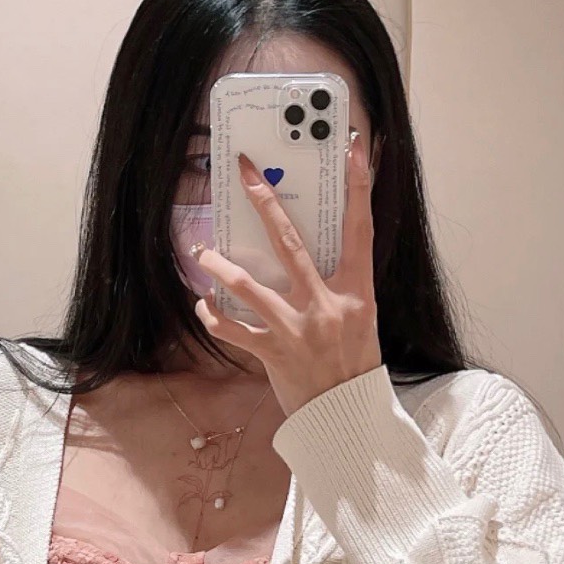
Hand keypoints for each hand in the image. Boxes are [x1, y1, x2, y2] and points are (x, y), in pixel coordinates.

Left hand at [191, 132, 381, 416]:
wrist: (347, 417)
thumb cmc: (354, 363)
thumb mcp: (361, 317)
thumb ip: (340, 282)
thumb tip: (315, 248)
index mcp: (356, 291)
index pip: (360, 228)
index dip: (359, 186)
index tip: (353, 146)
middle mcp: (326, 305)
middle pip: (290, 242)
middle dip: (265, 202)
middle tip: (244, 172)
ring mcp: (297, 329)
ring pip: (247, 286)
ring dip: (219, 265)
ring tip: (202, 250)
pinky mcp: (273, 354)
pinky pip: (231, 329)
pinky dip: (212, 315)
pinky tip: (203, 304)